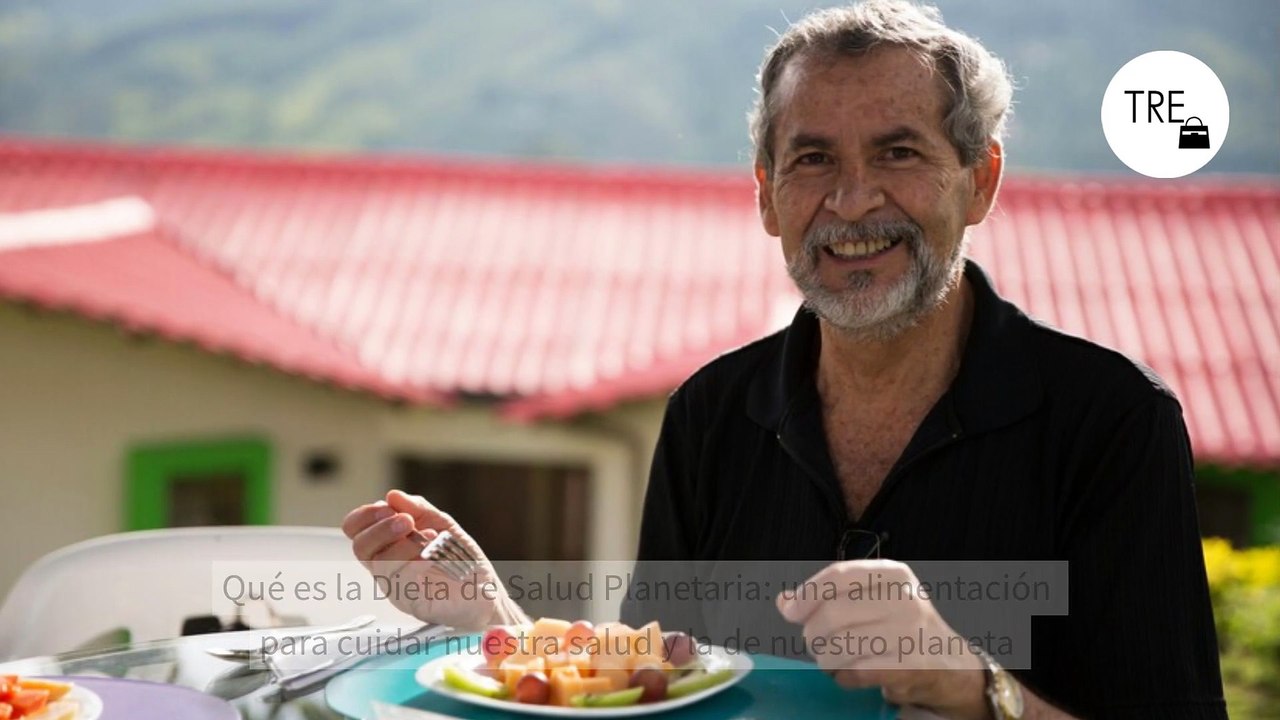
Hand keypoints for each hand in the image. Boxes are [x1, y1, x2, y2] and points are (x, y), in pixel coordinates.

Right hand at [342, 489, 523, 630]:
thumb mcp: (441, 524)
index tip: (385, 507)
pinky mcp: (411, 602)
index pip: (355, 530)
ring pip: (381, 563)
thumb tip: (393, 496)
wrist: (484, 588)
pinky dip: (417, 563)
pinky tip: (432, 558)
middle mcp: (387, 566)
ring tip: (430, 539)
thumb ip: (418, 509)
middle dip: (382, 528)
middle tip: (407, 522)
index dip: (365, 516)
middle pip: (360, 546)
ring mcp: (397, 585)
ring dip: (406, 545)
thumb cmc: (461, 560)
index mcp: (389, 545)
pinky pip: (402, 581)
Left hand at [777, 559, 988, 718]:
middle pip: (833, 614)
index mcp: (894, 574)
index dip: (807, 594)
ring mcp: (909, 633)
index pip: (839, 576)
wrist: (948, 664)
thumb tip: (784, 603)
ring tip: (835, 662)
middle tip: (817, 645)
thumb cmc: (900, 627)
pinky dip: (844, 678)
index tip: (790, 611)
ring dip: (827, 661)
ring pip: (840, 647)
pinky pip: (855, 673)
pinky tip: (852, 675)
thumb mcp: (870, 599)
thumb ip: (828, 596)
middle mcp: (905, 599)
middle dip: (814, 635)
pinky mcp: (908, 668)